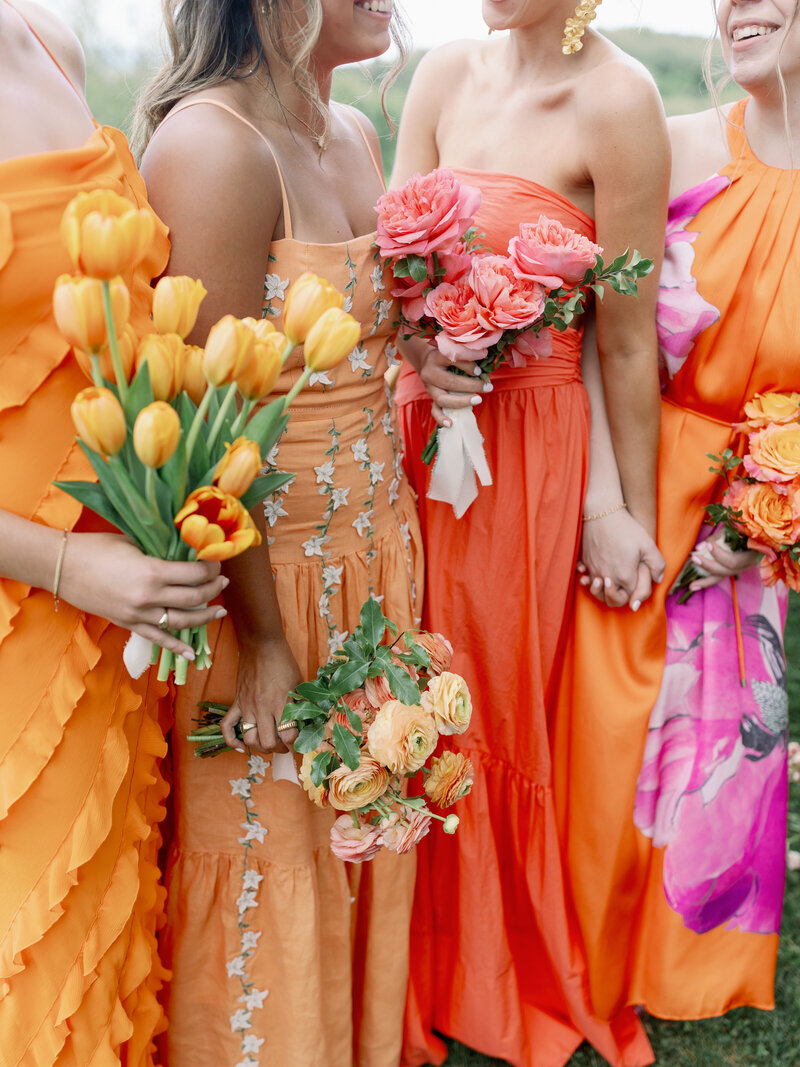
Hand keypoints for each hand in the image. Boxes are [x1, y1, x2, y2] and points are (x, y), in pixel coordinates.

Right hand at [58, 532, 227, 658]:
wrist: (62, 567)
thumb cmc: (97, 548)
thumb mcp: (134, 543)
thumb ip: (160, 552)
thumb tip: (185, 553)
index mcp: (153, 572)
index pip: (195, 574)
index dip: (212, 569)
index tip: (218, 563)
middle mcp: (149, 597)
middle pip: (194, 597)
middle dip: (213, 589)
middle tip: (222, 582)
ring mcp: (139, 614)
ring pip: (181, 621)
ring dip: (204, 617)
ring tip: (219, 611)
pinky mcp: (128, 624)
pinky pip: (158, 639)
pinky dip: (176, 647)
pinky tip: (191, 652)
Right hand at [221, 636, 302, 754]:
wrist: (261, 644)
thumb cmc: (283, 662)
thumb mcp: (299, 682)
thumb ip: (302, 703)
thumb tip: (310, 722)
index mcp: (280, 702)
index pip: (288, 736)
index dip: (296, 744)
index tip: (299, 742)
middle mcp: (262, 707)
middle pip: (268, 743)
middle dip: (280, 750)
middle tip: (286, 746)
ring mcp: (246, 706)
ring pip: (250, 740)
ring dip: (260, 747)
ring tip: (270, 744)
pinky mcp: (236, 702)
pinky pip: (227, 726)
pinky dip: (231, 740)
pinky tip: (240, 747)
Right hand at [416, 347, 490, 426]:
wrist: (427, 361)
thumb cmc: (448, 357)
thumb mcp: (455, 352)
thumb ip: (468, 358)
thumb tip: (487, 371)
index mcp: (436, 357)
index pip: (452, 360)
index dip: (467, 366)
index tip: (480, 371)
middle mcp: (430, 373)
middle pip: (450, 382)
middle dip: (471, 386)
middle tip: (488, 387)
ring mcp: (429, 388)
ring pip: (443, 399)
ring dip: (462, 401)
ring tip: (478, 400)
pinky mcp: (431, 398)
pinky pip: (434, 411)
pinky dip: (441, 418)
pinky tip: (450, 424)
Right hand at [578, 508, 664, 610]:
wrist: (601, 513)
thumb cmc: (626, 528)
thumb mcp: (648, 544)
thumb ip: (657, 564)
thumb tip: (658, 578)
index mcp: (625, 576)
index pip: (629, 597)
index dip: (634, 595)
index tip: (635, 590)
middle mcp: (608, 577)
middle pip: (611, 600)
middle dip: (617, 598)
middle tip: (622, 590)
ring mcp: (594, 570)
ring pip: (597, 592)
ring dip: (602, 592)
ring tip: (607, 583)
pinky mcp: (585, 562)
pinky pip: (585, 579)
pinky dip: (589, 581)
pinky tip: (593, 575)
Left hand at [687, 527, 759, 591]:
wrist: (760, 529)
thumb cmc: (746, 525)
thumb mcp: (735, 527)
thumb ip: (718, 537)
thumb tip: (700, 547)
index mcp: (754, 551)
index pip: (734, 561)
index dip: (719, 554)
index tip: (708, 544)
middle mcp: (750, 562)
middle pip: (728, 570)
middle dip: (709, 565)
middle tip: (694, 557)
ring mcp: (742, 566)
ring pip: (724, 576)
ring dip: (706, 581)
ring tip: (692, 586)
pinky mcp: (735, 568)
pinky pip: (721, 576)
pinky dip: (708, 580)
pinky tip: (695, 586)